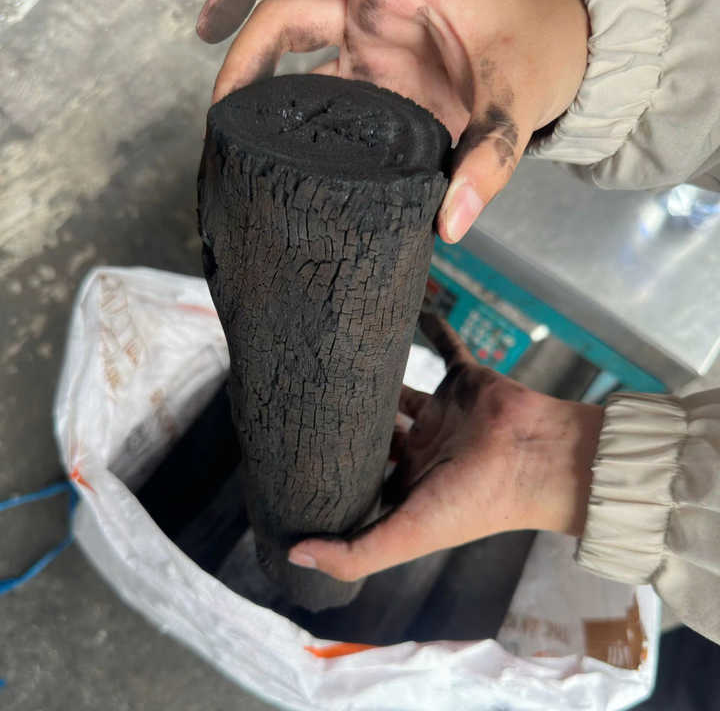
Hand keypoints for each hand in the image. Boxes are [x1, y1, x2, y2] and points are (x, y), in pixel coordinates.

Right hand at [203, 0, 588, 241]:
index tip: (211, 24)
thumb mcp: (515, 99)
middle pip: (289, 12)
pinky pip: (325, 86)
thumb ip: (486, 160)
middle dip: (245, 43)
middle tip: (221, 105)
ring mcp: (373, 42)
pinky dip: (299, 106)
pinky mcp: (380, 76)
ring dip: (259, 73)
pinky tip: (281, 139)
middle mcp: (374, 9)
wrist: (564, 55)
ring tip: (230, 122)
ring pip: (298, 46)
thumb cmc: (541, 53)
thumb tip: (451, 224)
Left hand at [288, 312, 602, 581]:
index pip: (365, 480)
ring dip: (380, 377)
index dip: (335, 473)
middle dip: (352, 423)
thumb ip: (354, 554)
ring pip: (403, 390)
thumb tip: (295, 556)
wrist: (536, 460)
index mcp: (412, 485)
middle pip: (380, 434)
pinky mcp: (464, 381)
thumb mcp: (408, 535)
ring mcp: (446, 414)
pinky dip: (434, 329)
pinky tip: (412, 312)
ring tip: (344, 359)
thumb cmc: (474, 501)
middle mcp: (426, 449)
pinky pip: (448, 348)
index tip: (298, 461)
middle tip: (310, 402)